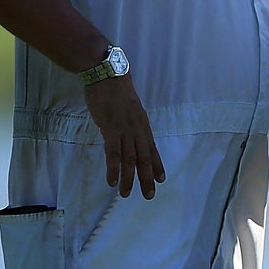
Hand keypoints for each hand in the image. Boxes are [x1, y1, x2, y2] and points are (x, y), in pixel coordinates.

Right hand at [85, 74, 165, 198]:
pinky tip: (112, 181)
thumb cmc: (115, 88)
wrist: (107, 73)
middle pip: (144, 158)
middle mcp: (137, 129)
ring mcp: (125, 130)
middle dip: (147, 178)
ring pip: (130, 159)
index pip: (152, 149)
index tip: (161, 179)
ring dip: (129, 179)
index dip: (157, 165)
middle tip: (149, 195)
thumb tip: (124, 132)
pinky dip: (113, 169)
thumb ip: (128, 122)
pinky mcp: (111, 129)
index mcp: (142, 124)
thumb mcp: (128, 107)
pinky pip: (113, 153)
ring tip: (126, 194)